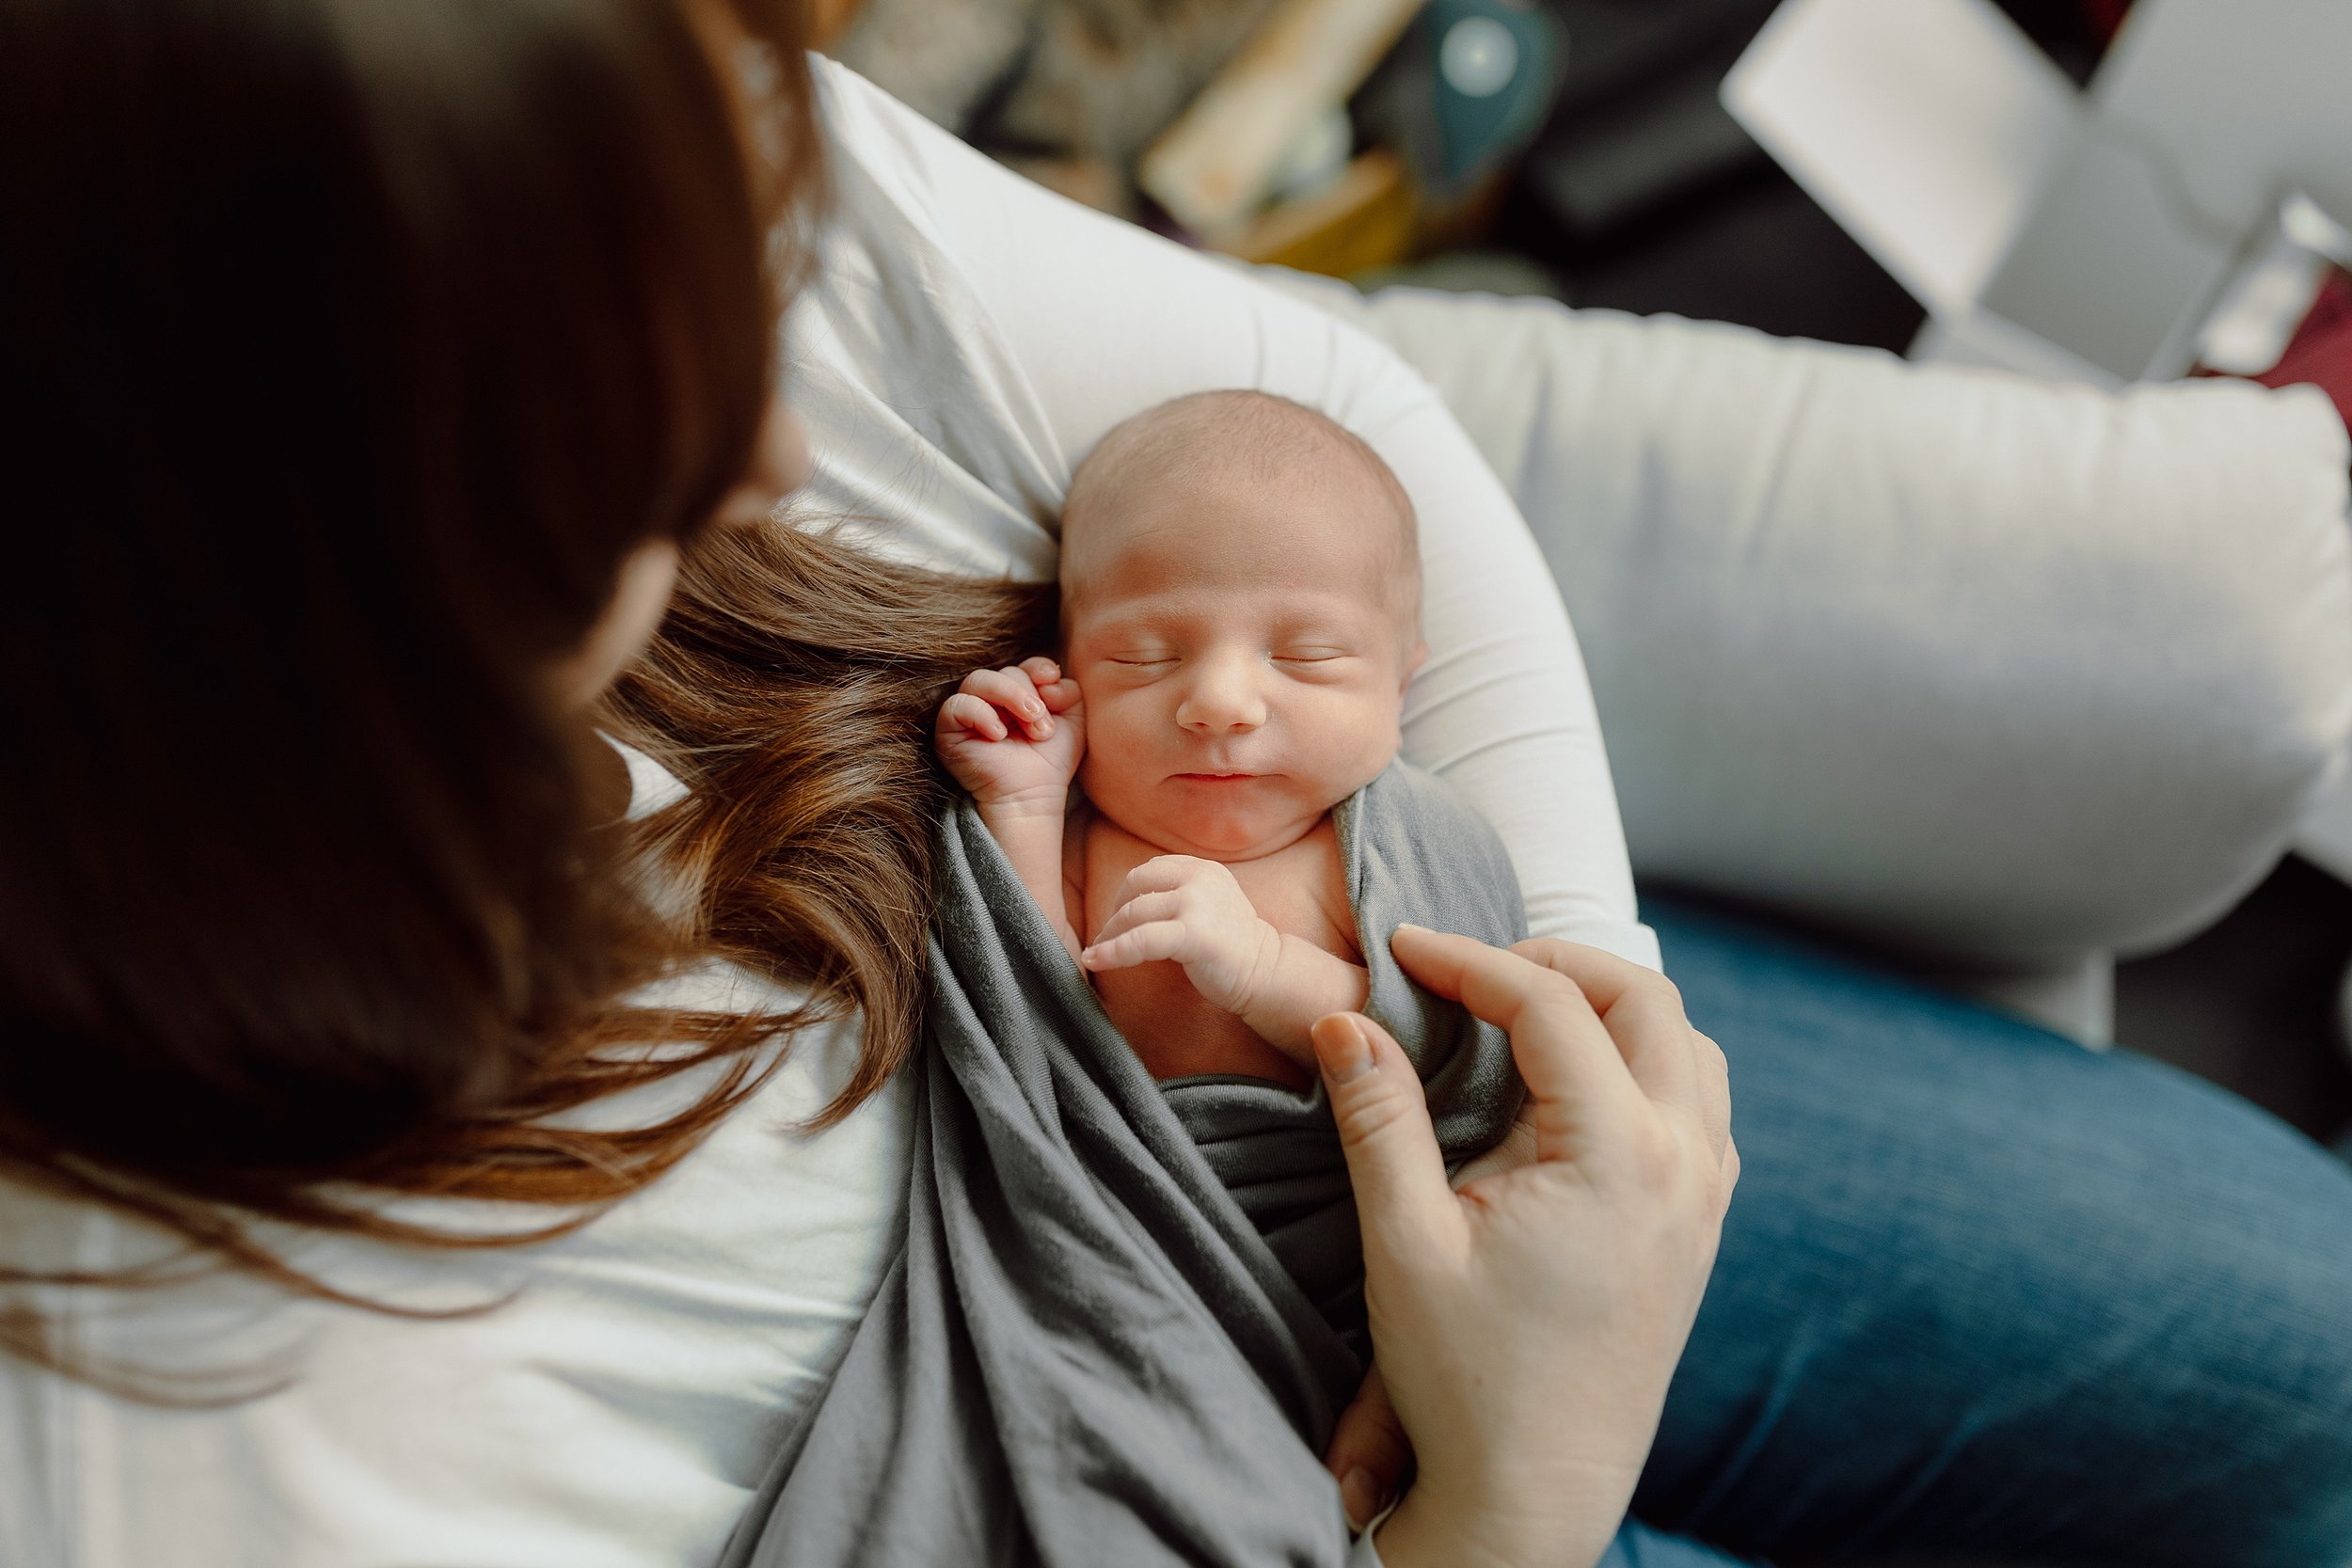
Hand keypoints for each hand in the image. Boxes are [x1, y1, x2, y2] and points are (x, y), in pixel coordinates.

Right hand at [934, 656, 1083, 810]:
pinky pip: (956, 705)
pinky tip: (999, 735)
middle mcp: (992, 700)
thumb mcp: (1074, 723)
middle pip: (1006, 672)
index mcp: (1019, 695)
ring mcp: (969, 713)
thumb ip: (1069, 692)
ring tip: (1029, 725)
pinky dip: (981, 714)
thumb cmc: (1050, 762)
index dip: (1038, 668)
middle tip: (1043, 729)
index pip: (1024, 666)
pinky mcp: (949, 730)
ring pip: (978, 680)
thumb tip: (1049, 679)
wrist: (1031, 797)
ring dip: (1009, 696)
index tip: (1051, 683)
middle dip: (1029, 696)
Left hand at [1080, 854, 1281, 1016]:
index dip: (1125, 894)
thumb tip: (1126, 902)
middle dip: (1114, 912)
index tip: (1117, 918)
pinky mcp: (1194, 934)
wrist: (1266, 973)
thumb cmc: (1231, 946)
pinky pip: (1140, 941)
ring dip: (1109, 936)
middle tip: (1106, 937)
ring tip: (1097, 953)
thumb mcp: (1209, 903)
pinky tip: (1095, 961)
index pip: (1149, 870)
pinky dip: (1113, 952)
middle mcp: (1199, 878)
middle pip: (1135, 885)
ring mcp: (1197, 904)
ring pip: (1134, 913)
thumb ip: (1178, 892)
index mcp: (1202, 868)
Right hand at [1312, 927, 1736, 1567]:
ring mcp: (1704, 1195)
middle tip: (1467, 969)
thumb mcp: (1404, 1243)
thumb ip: (1378, 1119)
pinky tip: (1572, 1084)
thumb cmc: (1468, 1382)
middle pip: (1644, 998)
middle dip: (1552, 961)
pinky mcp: (1700, 1225)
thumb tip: (1346, 1021)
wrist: (1536, 1492)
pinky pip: (1698, 1102)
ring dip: (1609, 1007)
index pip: (1550, 1004)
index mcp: (1618, 1156)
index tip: (1403, 949)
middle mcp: (1684, 1163)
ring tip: (1520, 1012)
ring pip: (1687, 1044)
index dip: (1468, 960)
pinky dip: (1642, 1060)